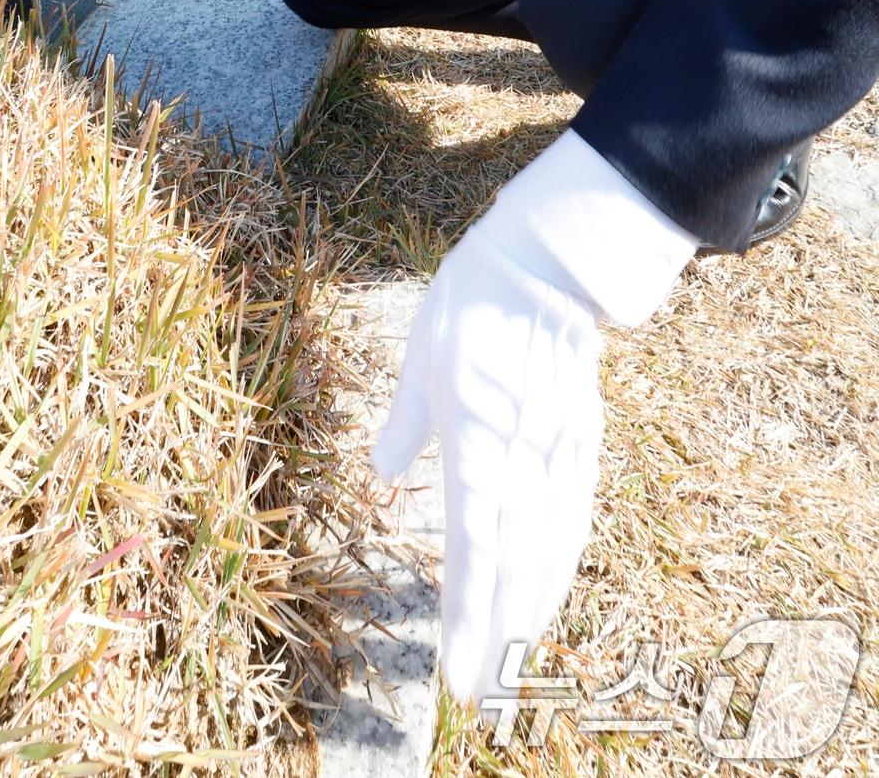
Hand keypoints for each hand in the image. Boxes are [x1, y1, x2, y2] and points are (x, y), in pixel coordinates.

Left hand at [372, 227, 602, 702]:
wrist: (549, 262)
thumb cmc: (472, 304)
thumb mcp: (424, 354)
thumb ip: (406, 421)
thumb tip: (381, 473)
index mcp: (474, 437)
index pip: (471, 545)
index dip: (465, 614)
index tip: (458, 669)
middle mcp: (521, 457)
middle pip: (512, 567)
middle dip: (497, 638)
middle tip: (483, 700)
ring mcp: (557, 454)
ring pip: (548, 552)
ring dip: (529, 612)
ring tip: (511, 665)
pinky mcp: (581, 443)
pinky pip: (572, 519)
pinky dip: (559, 566)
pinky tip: (547, 596)